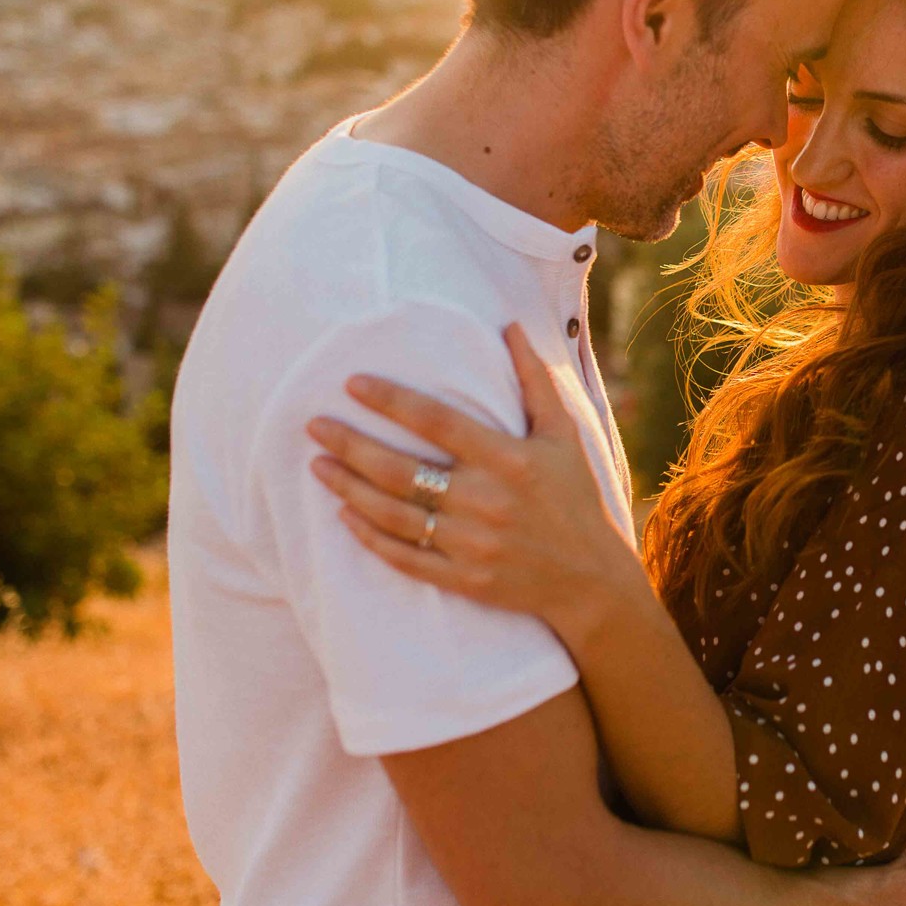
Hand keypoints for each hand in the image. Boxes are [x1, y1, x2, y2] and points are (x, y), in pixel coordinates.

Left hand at [305, 323, 646, 644]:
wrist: (590, 578)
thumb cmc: (575, 496)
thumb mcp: (562, 434)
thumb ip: (534, 379)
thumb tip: (511, 325)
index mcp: (509, 459)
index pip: (436, 421)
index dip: (390, 400)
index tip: (352, 383)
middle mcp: (487, 501)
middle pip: (400, 469)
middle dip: (351, 444)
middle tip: (315, 425)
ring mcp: (472, 545)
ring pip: (393, 514)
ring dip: (348, 488)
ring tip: (319, 464)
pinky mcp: (464, 580)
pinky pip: (404, 557)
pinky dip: (369, 537)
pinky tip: (345, 515)